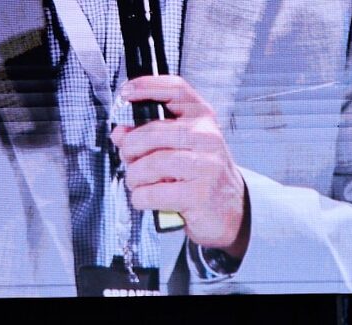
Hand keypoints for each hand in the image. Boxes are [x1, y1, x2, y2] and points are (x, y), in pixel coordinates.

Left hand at [111, 76, 248, 256]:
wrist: (231, 210)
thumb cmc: (202, 175)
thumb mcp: (182, 147)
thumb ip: (151, 135)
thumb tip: (120, 133)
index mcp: (203, 119)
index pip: (176, 89)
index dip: (146, 86)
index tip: (125, 94)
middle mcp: (207, 138)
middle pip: (150, 133)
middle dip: (129, 150)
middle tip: (130, 161)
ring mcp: (206, 166)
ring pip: (149, 164)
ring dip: (134, 178)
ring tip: (139, 183)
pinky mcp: (199, 194)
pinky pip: (152, 193)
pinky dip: (141, 198)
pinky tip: (147, 198)